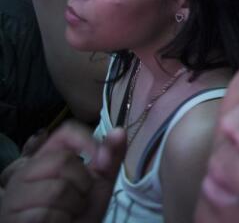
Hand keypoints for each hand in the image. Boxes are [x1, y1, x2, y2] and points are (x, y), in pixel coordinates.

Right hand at [0, 123, 125, 222]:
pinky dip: (61, 221)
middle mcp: (25, 172)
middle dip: (83, 184)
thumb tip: (119, 130)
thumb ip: (109, 160)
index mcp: (47, 159)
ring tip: (68, 213)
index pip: (65, 132)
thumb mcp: (99, 186)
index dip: (88, 141)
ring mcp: (14, 196)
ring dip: (73, 207)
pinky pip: (46, 214)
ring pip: (56, 190)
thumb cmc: (79, 214)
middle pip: (63, 160)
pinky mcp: (12, 217)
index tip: (104, 160)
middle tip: (78, 199)